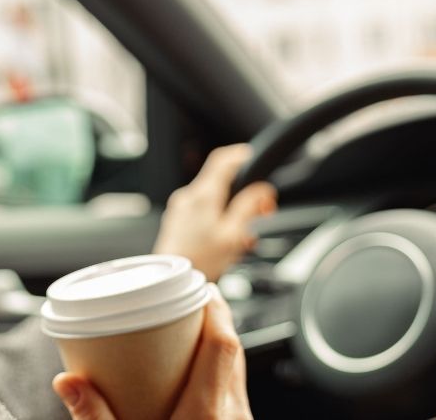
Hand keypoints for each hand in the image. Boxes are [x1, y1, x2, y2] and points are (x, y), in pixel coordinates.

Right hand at [51, 291, 251, 419]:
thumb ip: (93, 417)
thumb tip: (67, 381)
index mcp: (209, 415)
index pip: (225, 343)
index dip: (216, 308)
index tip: (197, 286)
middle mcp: (234, 419)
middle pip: (232, 352)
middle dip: (212, 321)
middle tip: (184, 301)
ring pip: (236, 375)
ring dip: (215, 349)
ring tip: (186, 333)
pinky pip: (234, 396)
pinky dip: (217, 376)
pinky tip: (193, 378)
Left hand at [153, 144, 276, 280]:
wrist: (172, 280)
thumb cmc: (199, 261)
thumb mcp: (233, 235)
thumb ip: (248, 208)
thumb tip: (263, 190)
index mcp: (203, 195)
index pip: (223, 159)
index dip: (242, 155)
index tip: (256, 160)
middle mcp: (189, 196)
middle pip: (222, 181)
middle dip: (244, 193)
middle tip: (262, 211)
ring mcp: (181, 208)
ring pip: (214, 198)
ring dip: (233, 210)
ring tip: (244, 236)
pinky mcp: (178, 220)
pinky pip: (203, 211)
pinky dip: (220, 219)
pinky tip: (228, 241)